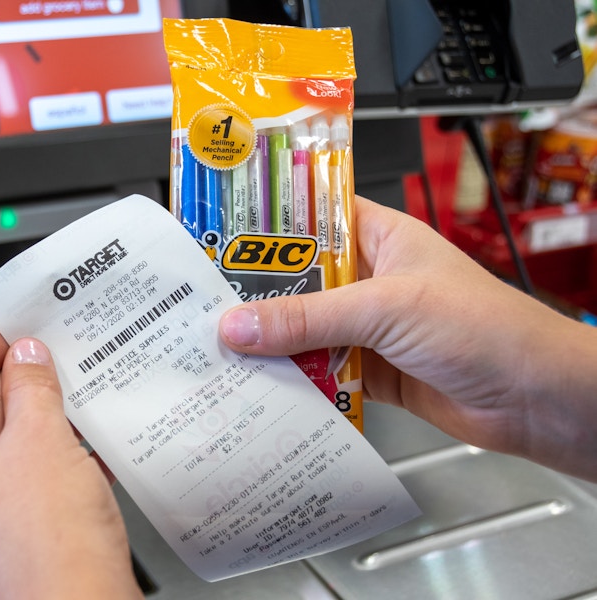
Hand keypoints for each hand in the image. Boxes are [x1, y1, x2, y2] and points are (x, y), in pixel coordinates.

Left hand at [0, 323, 141, 599]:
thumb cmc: (46, 551)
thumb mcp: (40, 443)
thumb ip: (32, 388)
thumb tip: (28, 356)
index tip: (19, 318)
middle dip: (24, 374)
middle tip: (61, 344)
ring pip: (14, 439)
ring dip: (49, 410)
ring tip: (86, 380)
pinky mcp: (19, 527)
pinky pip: (35, 471)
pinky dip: (63, 447)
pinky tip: (98, 433)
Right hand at [219, 196, 596, 481]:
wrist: (534, 398)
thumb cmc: (485, 328)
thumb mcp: (386, 307)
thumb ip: (309, 317)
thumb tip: (239, 324)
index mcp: (378, 237)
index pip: (308, 217)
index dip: (263, 223)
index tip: (214, 234)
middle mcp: (367, 279)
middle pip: (295, 281)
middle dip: (254, 295)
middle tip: (203, 303)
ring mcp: (367, 327)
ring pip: (302, 329)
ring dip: (271, 342)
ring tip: (219, 348)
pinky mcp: (368, 370)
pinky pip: (317, 371)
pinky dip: (294, 380)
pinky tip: (262, 387)